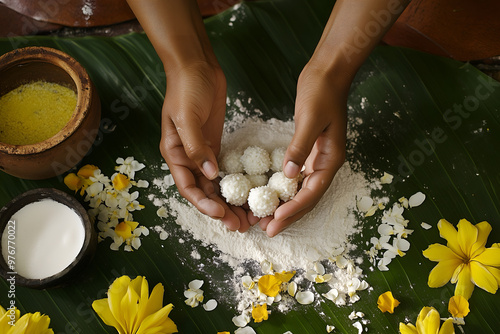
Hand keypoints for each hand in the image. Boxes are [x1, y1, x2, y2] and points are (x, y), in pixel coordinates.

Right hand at [160, 61, 250, 231]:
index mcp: (174, 153)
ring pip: (215, 186)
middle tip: (241, 225)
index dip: (204, 204)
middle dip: (221, 210)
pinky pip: (223, 172)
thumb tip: (209, 174)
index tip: (222, 215)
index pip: (188, 187)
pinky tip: (247, 195)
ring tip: (247, 217)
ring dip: (229, 202)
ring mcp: (201, 153)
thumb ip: (195, 146)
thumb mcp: (187, 117)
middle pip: (203, 192)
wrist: (196, 66)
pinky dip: (233, 185)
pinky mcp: (214, 145)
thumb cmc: (186, 89)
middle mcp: (187, 158)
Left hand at [259, 64, 346, 236]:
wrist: (328, 73)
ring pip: (301, 191)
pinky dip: (284, 190)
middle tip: (267, 230)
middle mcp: (326, 163)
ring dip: (285, 206)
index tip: (275, 221)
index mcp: (331, 159)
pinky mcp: (308, 152)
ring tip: (265, 220)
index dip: (293, 210)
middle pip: (307, 198)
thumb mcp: (310, 119)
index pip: (312, 192)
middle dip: (288, 215)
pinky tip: (271, 196)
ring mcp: (318, 159)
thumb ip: (300, 148)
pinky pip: (296, 178)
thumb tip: (289, 177)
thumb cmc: (321, 92)